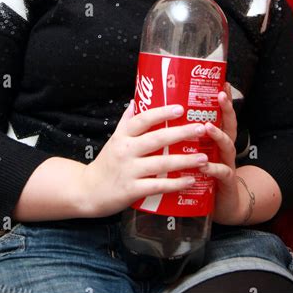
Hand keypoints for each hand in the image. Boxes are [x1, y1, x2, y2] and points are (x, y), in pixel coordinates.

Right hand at [76, 101, 211, 217]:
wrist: (88, 191)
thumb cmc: (106, 163)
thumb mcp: (114, 139)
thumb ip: (126, 121)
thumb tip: (136, 100)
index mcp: (123, 136)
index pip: (143, 119)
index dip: (162, 113)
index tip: (181, 108)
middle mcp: (126, 151)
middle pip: (157, 138)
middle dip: (181, 133)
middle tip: (201, 129)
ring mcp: (129, 171)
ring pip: (161, 162)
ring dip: (185, 160)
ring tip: (204, 158)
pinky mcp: (132, 190)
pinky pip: (158, 185)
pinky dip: (176, 183)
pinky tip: (191, 180)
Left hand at [197, 81, 247, 225]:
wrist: (221, 205)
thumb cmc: (203, 174)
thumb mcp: (196, 153)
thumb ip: (185, 135)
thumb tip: (162, 113)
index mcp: (216, 139)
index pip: (221, 114)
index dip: (222, 100)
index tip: (220, 83)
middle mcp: (224, 148)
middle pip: (230, 124)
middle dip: (226, 110)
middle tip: (220, 97)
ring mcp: (227, 163)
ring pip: (227, 146)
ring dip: (218, 136)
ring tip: (207, 127)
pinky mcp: (225, 182)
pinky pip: (221, 173)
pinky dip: (212, 168)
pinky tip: (203, 165)